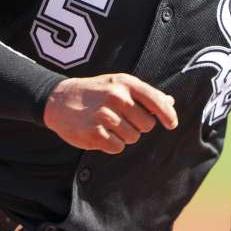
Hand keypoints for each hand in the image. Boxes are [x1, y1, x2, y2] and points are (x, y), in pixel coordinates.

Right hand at [43, 73, 177, 153]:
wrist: (58, 100)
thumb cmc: (95, 92)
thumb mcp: (118, 84)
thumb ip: (144, 94)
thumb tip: (169, 103)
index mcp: (125, 83)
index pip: (156, 101)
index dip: (168, 115)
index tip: (172, 124)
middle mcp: (116, 97)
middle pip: (147, 124)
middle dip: (138, 126)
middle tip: (122, 120)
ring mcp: (104, 115)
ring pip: (133, 137)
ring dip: (124, 136)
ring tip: (108, 125)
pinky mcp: (94, 133)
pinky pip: (117, 147)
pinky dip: (112, 145)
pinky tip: (101, 133)